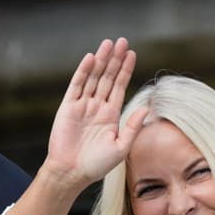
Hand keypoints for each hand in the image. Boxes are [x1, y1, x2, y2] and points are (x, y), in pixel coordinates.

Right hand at [42, 38, 145, 190]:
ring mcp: (82, 105)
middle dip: (115, 59)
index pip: (120, 86)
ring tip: (109, 44)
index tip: (132, 54)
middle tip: (122, 41)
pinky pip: (77, 85)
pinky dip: (83, 71)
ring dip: (101, 60)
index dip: (126, 70)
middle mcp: (97, 107)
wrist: (71, 173)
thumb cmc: (96, 165)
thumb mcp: (121, 147)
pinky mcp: (68, 107)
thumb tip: (146, 108)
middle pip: (108, 77)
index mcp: (111, 115)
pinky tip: (91, 58)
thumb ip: (133, 127)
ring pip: (94, 77)